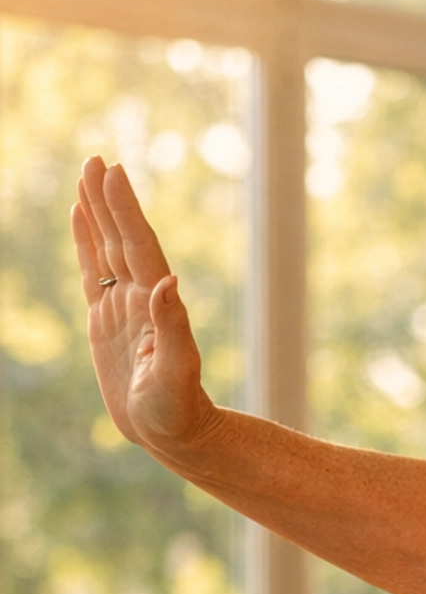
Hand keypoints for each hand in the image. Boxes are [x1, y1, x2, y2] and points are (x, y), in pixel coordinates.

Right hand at [72, 155, 217, 453]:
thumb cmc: (178, 411)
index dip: (125, 210)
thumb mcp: (177, 374)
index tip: (114, 173)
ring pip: (106, 249)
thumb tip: (169, 283)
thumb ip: (174, 329)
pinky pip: (92, 273)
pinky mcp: (106, 321)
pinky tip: (79, 218)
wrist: (172, 434)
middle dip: (108, 200)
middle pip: (121, 238)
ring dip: (97, 213)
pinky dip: (86, 243)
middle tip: (96, 159)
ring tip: (86, 175)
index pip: (138, 247)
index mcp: (157, 304)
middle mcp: (141, 298)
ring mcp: (123, 306)